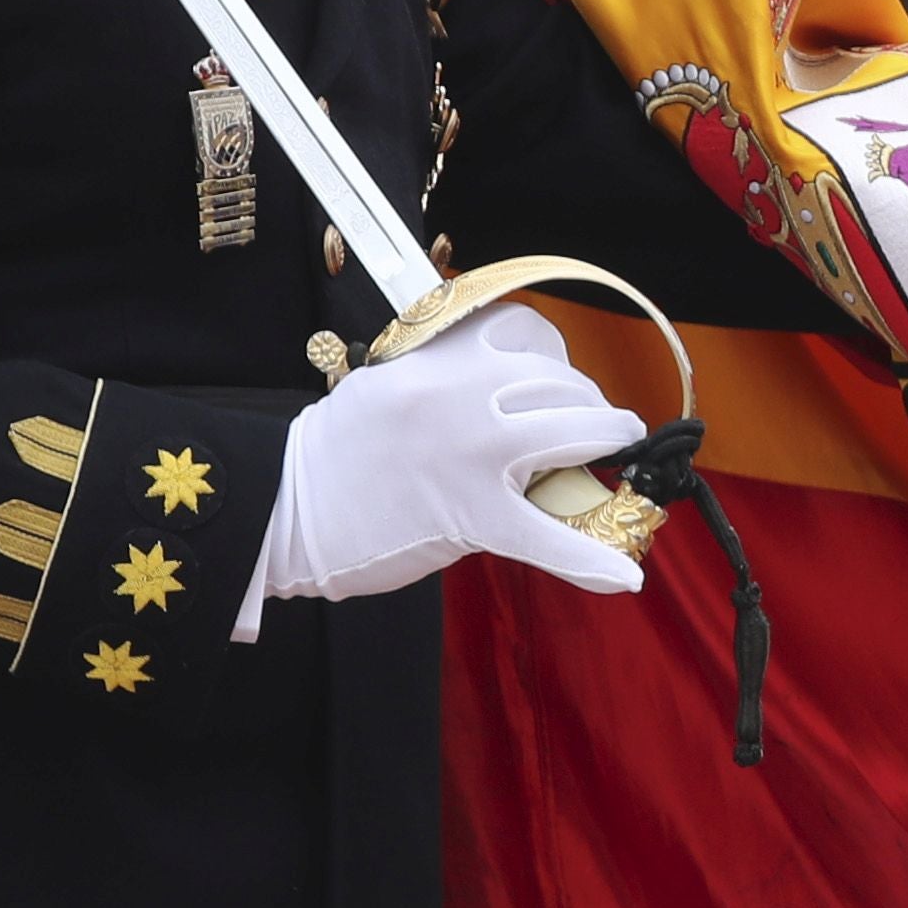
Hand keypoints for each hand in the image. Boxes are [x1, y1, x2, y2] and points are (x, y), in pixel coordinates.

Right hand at [251, 304, 644, 618]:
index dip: (552, 357)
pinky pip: (547, 537)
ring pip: (574, 430)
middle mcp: (462, 393)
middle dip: (585, 402)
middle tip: (587, 427)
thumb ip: (450, 377)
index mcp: (438, 357)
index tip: (554, 379)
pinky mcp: (471, 514)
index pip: (523, 331)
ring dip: (606, 440)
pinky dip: (590, 561)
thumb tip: (513, 389)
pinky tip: (624, 576)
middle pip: (560, 381)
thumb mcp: (388, 383)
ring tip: (614, 451)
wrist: (283, 504)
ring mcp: (472, 452)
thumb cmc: (336, 450)